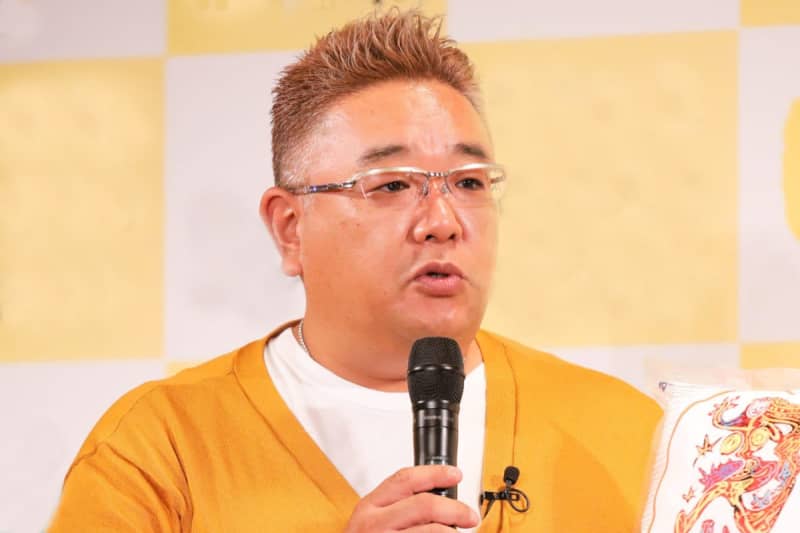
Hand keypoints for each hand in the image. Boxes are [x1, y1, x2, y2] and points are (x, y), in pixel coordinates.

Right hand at [344, 465, 479, 531]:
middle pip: (425, 505)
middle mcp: (375, 524)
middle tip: (469, 515)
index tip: (455, 475)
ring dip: (452, 532)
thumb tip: (438, 498)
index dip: (435, 473)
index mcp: (370, 506)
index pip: (406, 479)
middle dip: (455, 509)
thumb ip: (397, 506)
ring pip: (432, 531)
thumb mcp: (371, 520)